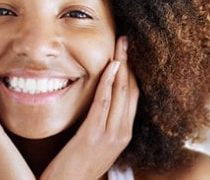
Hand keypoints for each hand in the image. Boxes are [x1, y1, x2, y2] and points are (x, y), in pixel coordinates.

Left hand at [39, 36, 139, 179]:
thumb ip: (100, 123)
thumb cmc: (76, 167)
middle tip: (126, 40)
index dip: (132, 71)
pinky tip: (110, 66)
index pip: (133, 96)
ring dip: (122, 65)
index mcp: (123, 133)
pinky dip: (109, 82)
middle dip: (130, 62)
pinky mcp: (94, 135)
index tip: (127, 52)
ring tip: (121, 45)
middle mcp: (122, 132)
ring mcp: (111, 135)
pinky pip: (104, 103)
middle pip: (132, 90)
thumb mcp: (95, 144)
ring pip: (122, 93)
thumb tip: (97, 101)